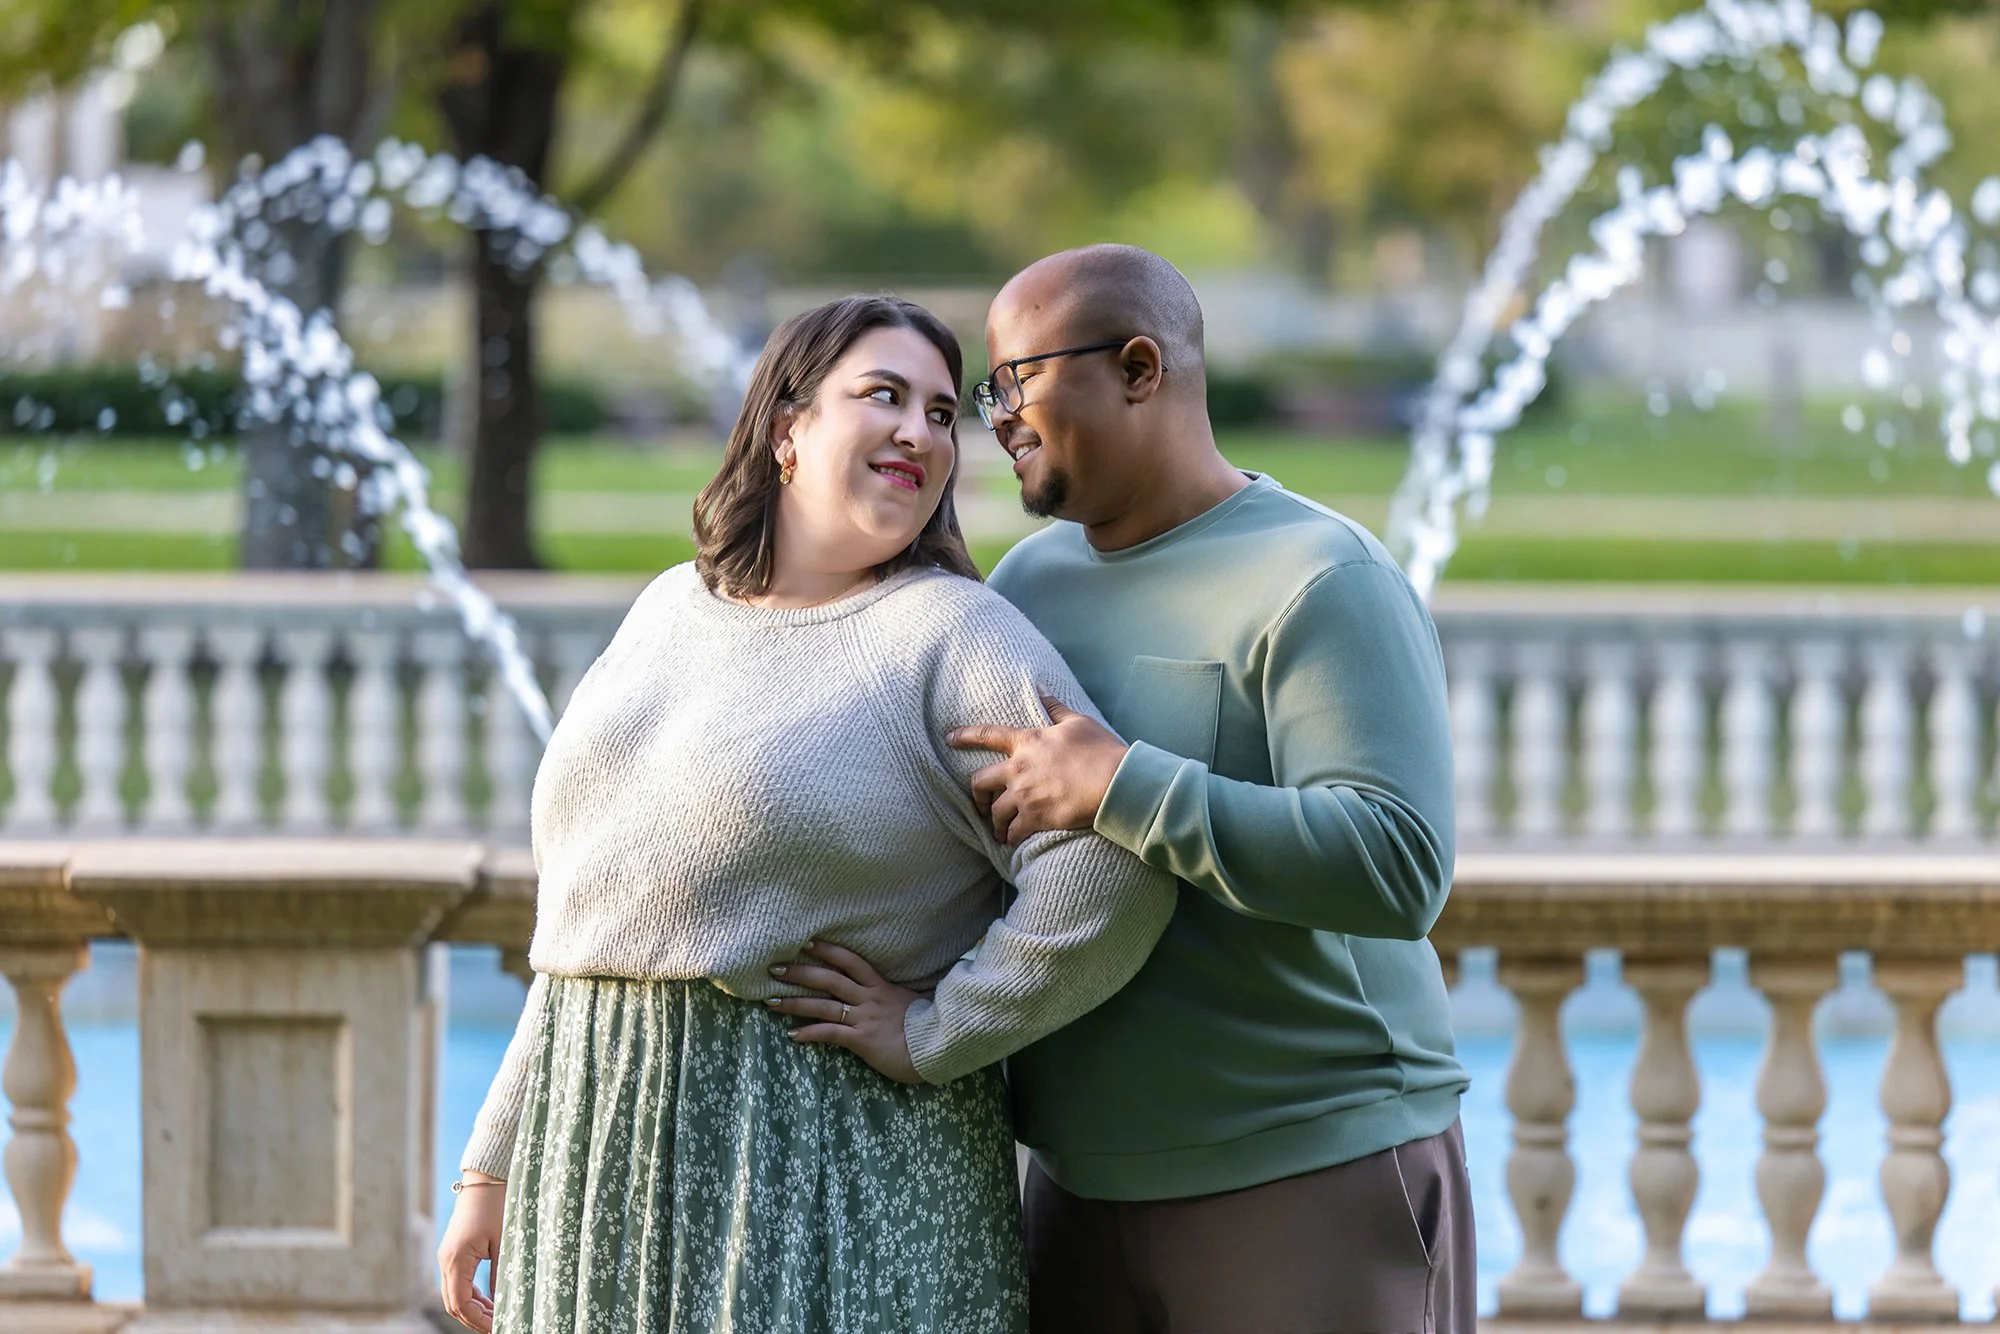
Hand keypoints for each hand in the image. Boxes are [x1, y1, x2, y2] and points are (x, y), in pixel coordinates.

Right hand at [437, 1171, 505, 1331]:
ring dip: (472, 1308)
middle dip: (473, 1318)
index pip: (460, 1303)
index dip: (477, 1320)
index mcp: (456, 1260)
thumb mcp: (503, 1242)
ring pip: (453, 1294)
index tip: (496, 1326)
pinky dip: (470, 1294)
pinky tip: (488, 1300)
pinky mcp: (453, 1252)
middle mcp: (446, 1260)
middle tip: (497, 1325)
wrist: (485, 1179)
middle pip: (453, 1303)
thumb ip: (501, 1274)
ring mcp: (447, 1256)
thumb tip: (504, 1302)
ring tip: (496, 1316)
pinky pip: (457, 1281)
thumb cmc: (496, 1206)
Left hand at [766, 940, 923, 1083]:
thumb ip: (906, 992)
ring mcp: (864, 1018)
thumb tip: (910, 985)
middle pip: (829, 979)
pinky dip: (810, 1033)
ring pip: (823, 1006)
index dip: (828, 950)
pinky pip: (830, 1034)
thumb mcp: (918, 1001)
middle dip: (800, 972)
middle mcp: (869, 998)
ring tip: (771, 1003)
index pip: (851, 961)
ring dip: (794, 1003)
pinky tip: (792, 1036)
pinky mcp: (861, 1040)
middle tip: (775, 968)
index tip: (806, 943)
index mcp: (880, 987)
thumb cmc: (929, 1027)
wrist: (937, 1048)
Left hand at [947, 696, 1128, 844]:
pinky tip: (1013, 842)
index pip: (988, 735)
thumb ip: (1055, 707)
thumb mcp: (1078, 722)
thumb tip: (1041, 687)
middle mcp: (1019, 768)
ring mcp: (1024, 795)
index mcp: (1028, 742)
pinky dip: (1011, 838)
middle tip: (979, 804)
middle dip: (976, 794)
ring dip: (996, 822)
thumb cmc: (1100, 750)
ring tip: (1000, 830)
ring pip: (995, 812)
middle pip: (979, 782)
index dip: (965, 735)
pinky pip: (1013, 832)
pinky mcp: (1035, 818)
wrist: (1114, 782)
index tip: (949, 738)